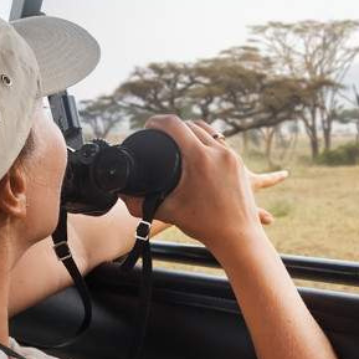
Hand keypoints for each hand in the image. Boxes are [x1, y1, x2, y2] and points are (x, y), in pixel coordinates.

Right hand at [120, 116, 286, 252]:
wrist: (238, 237)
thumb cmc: (204, 225)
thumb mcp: (169, 211)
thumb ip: (141, 204)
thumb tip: (120, 196)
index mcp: (199, 158)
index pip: (175, 125)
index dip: (157, 121)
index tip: (148, 125)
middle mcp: (218, 152)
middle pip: (191, 125)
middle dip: (173, 126)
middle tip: (160, 134)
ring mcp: (231, 156)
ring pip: (208, 130)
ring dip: (191, 130)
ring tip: (177, 137)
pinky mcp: (238, 163)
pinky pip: (220, 142)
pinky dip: (206, 141)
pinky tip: (198, 148)